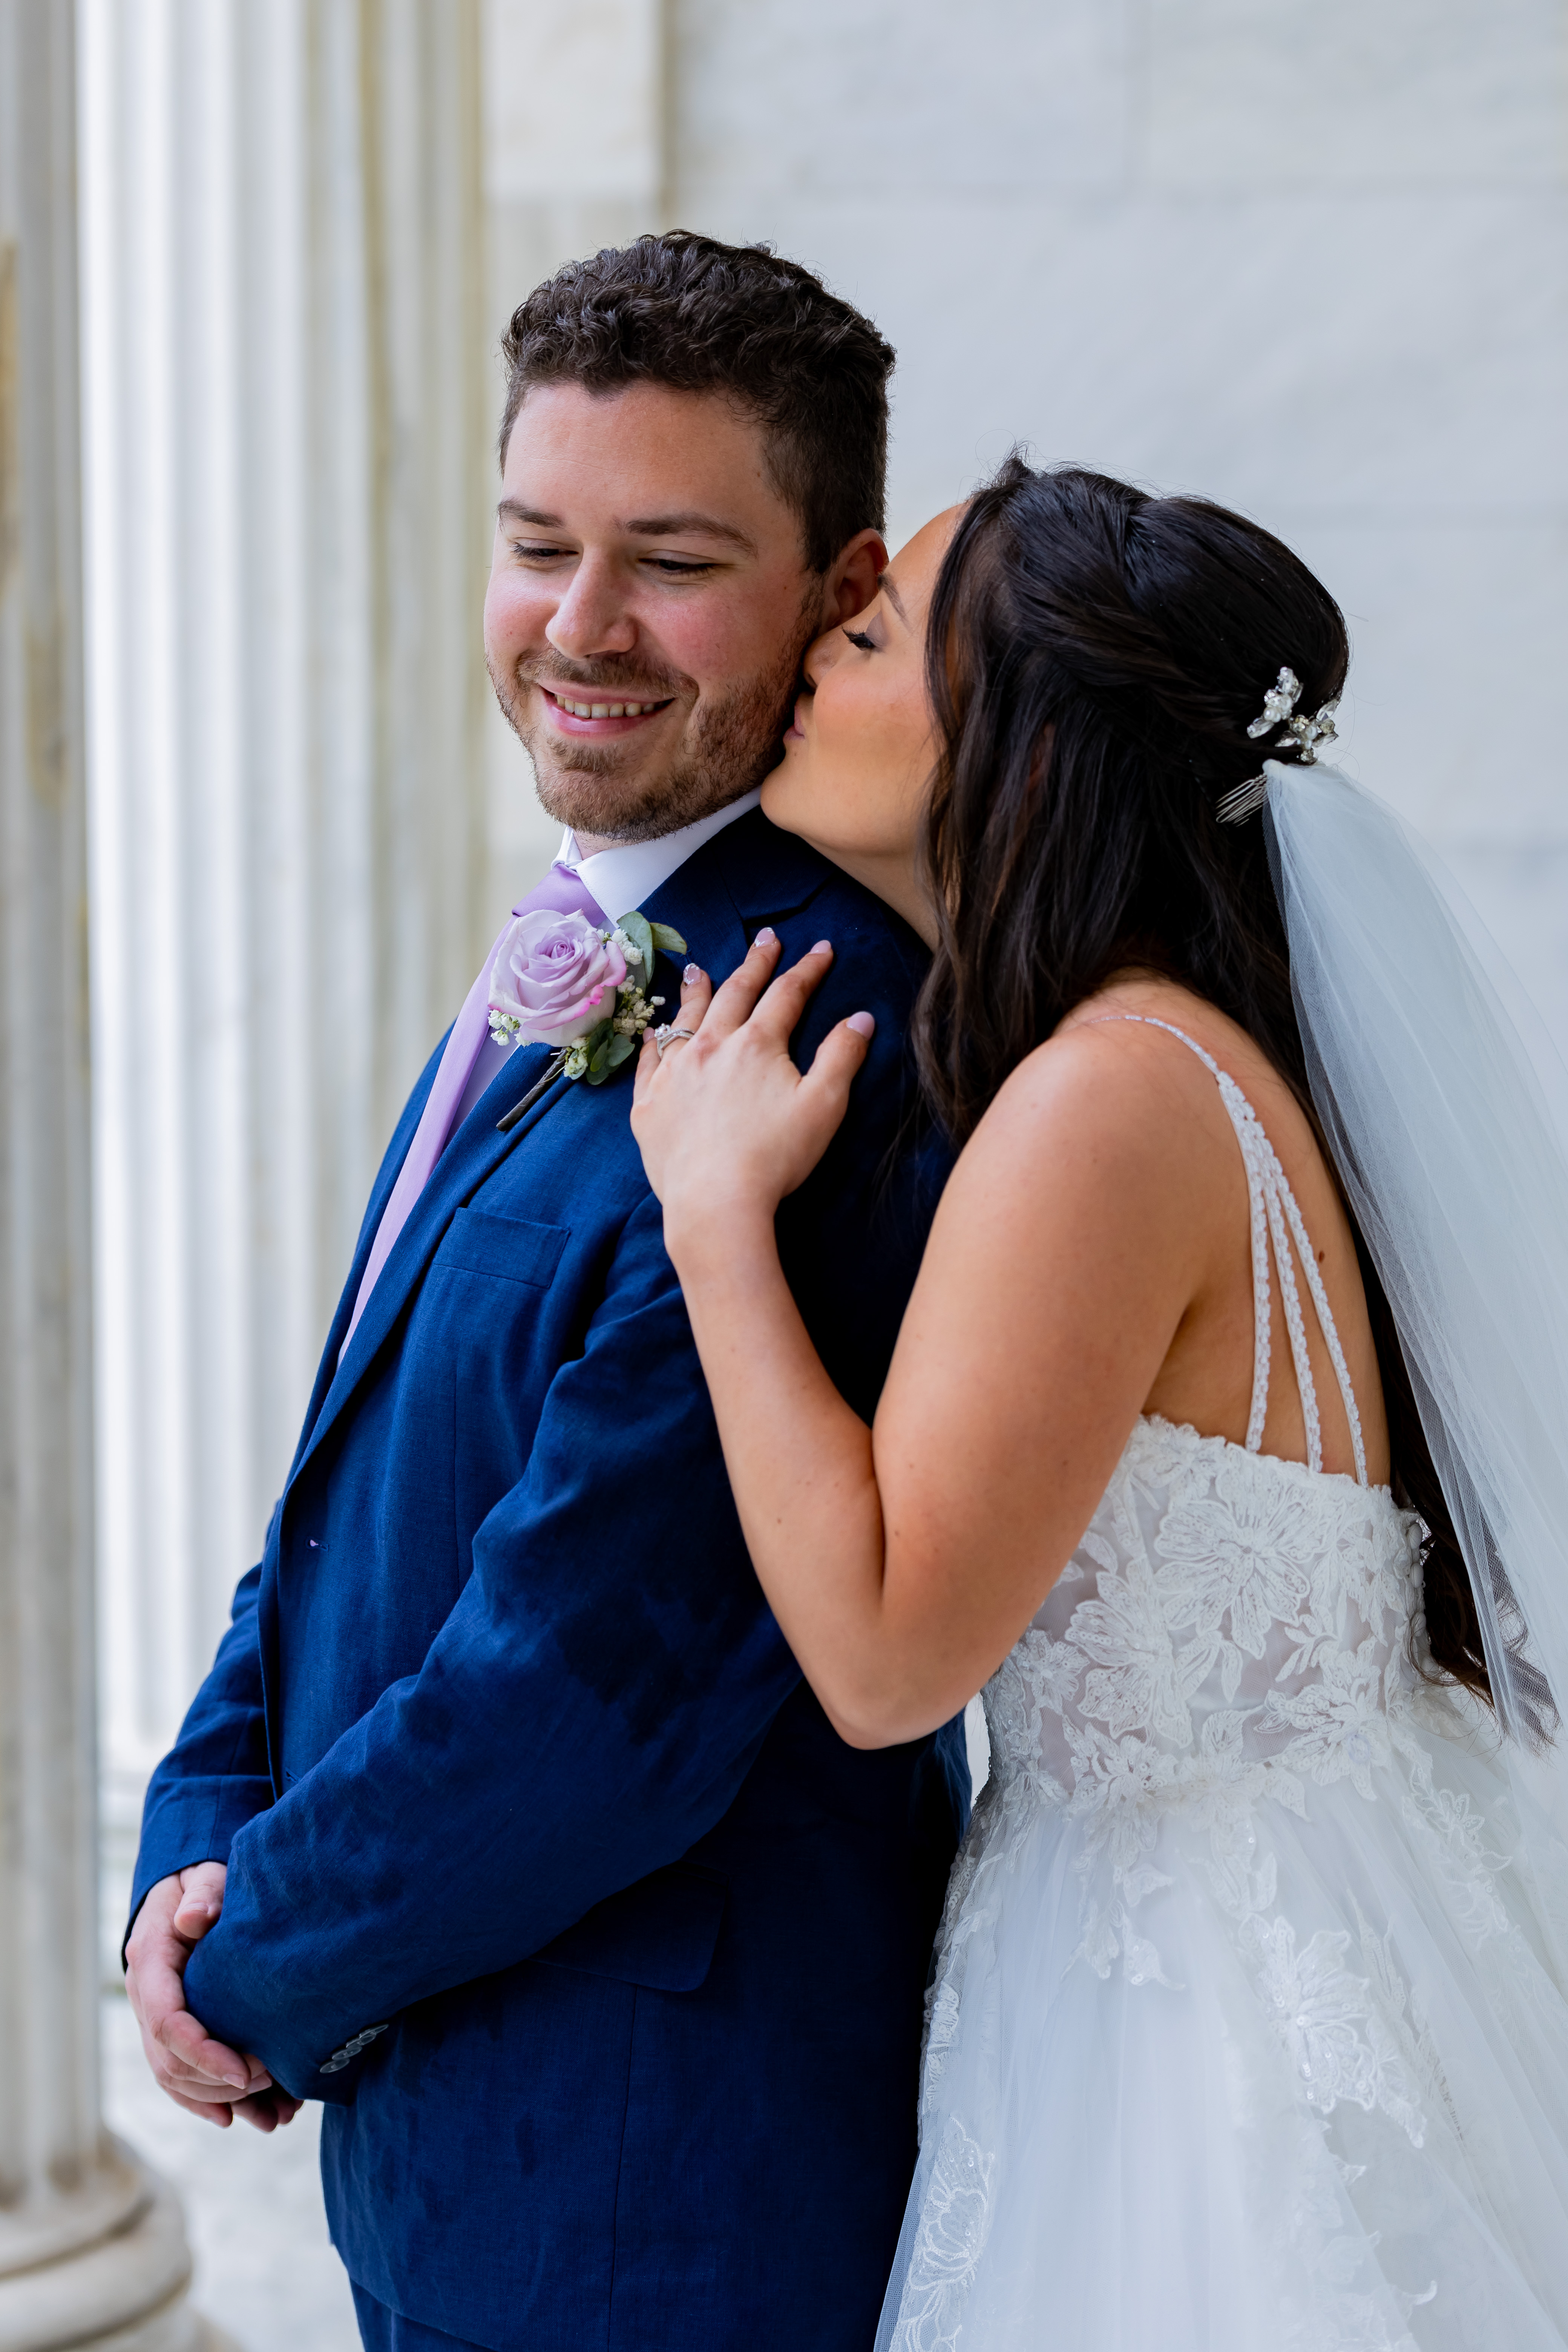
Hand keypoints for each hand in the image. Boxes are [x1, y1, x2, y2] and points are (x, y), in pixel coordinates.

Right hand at [125, 1864, 298, 2130]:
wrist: (186, 1886)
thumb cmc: (201, 1879)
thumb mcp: (205, 1876)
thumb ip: (204, 1895)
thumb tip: (193, 1919)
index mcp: (150, 1961)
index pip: (167, 2022)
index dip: (203, 2053)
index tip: (245, 2071)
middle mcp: (144, 1995)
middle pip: (169, 2060)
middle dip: (218, 2082)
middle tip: (271, 2084)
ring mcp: (153, 2015)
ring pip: (174, 2076)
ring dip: (219, 2100)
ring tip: (272, 2114)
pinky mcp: (169, 2028)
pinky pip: (178, 2075)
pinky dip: (205, 2099)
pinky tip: (239, 2117)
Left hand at [630, 930, 874, 1245]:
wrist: (715, 1202)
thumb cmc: (775, 1157)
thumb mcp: (824, 1106)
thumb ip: (842, 1057)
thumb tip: (860, 1018)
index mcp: (757, 1044)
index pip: (787, 994)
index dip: (807, 969)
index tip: (820, 949)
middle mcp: (711, 1047)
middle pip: (735, 994)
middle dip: (755, 963)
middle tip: (765, 939)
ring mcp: (674, 1074)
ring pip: (685, 1019)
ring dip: (697, 991)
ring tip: (699, 969)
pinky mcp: (649, 1105)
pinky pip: (648, 1062)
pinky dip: (653, 1042)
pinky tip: (653, 1032)